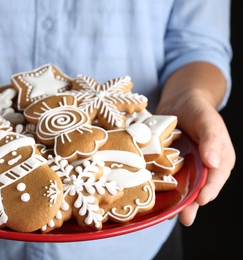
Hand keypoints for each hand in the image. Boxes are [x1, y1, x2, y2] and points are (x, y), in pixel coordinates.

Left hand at [160, 95, 234, 225]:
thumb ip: (212, 139)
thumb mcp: (207, 120)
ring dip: (173, 200)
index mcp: (219, 159)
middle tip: (183, 218)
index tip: (200, 200)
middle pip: (197, 189)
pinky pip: (163, 176)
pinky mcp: (167, 163)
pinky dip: (158, 185)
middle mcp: (202, 167)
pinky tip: (150, 194)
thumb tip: (214, 162)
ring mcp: (184, 166)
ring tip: (165, 214)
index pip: (216, 179)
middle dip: (190, 204)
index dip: (208, 191)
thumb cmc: (197, 109)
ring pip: (179, 186)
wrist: (178, 101)